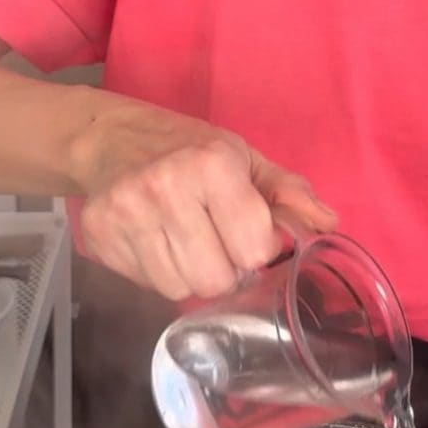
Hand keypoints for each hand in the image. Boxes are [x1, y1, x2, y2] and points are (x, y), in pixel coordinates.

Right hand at [73, 100, 335, 297]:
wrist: (109, 138)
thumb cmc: (187, 150)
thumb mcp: (243, 159)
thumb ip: (288, 194)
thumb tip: (328, 225)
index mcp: (210, 166)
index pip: (252, 251)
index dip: (257, 250)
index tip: (246, 234)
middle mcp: (164, 189)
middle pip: (214, 281)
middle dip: (224, 270)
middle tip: (215, 243)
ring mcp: (125, 215)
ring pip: (179, 289)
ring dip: (191, 275)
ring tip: (185, 241)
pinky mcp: (99, 238)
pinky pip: (148, 286)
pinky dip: (159, 274)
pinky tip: (156, 243)